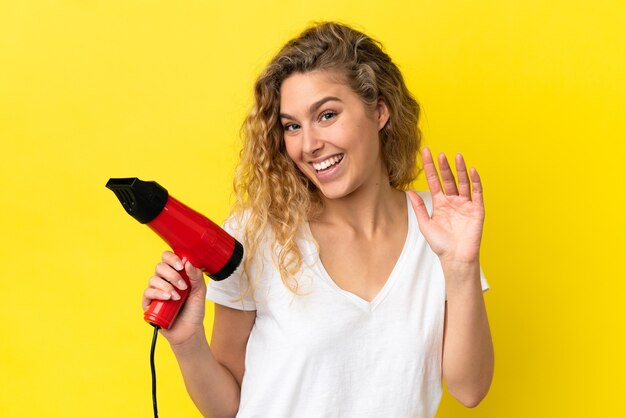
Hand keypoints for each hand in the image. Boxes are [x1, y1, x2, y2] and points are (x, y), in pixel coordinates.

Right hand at [142, 251, 207, 345]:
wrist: (189, 330)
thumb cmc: (194, 310)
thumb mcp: (200, 291)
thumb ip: (196, 276)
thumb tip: (188, 262)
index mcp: (175, 274)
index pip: (167, 258)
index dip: (172, 258)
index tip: (181, 266)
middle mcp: (163, 280)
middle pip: (160, 267)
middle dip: (172, 275)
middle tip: (183, 286)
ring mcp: (155, 291)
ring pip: (153, 279)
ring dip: (166, 286)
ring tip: (177, 297)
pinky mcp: (149, 303)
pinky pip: (147, 292)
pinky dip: (157, 293)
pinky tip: (167, 298)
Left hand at [408, 147, 484, 265]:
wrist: (455, 258)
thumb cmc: (440, 244)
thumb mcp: (425, 224)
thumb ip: (418, 207)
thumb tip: (408, 191)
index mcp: (440, 203)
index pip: (434, 180)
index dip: (430, 167)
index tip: (426, 152)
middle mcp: (453, 201)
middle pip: (448, 179)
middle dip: (444, 167)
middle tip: (439, 154)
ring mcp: (466, 204)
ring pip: (463, 183)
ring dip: (460, 169)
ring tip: (456, 156)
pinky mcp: (477, 210)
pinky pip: (477, 193)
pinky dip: (475, 181)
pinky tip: (472, 170)